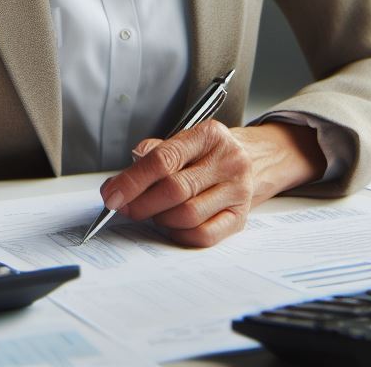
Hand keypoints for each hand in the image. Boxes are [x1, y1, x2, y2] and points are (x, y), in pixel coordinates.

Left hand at [98, 121, 325, 247]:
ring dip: (159, 218)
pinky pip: (203, 235)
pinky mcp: (241, 218)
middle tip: (122, 207)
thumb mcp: (187, 139)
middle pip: (174, 190)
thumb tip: (128, 168)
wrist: (259, 158)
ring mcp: (237, 191)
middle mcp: (228, 161)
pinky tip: (171, 225)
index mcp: (209, 135)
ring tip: (151, 212)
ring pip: (186, 215)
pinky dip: (179, 234)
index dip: (132, 179)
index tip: (111, 194)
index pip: (163, 159)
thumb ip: (158, 151)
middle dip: (140, 203)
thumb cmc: (212, 151)